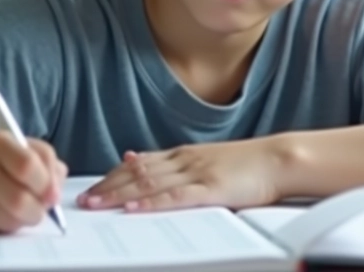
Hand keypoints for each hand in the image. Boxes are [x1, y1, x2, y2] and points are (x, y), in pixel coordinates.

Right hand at [0, 131, 66, 232]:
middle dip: (39, 208)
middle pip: (19, 200)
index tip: (53, 192)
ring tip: (25, 209)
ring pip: (11, 219)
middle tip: (42, 206)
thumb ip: (48, 164)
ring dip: (26, 218)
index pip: (27, 165)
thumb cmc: (0, 162)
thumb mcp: (26, 149)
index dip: (46, 183)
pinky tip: (6, 213)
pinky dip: (11, 224)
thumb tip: (54, 194)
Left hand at [77, 137, 289, 212]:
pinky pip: (175, 196)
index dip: (112, 176)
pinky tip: (135, 208)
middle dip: (108, 187)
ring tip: (98, 205)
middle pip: (138, 173)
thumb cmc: (247, 164)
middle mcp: (185, 160)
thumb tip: (134, 158)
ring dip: (121, 195)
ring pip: (150, 183)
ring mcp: (197, 173)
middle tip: (85, 200)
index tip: (92, 187)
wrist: (278, 159)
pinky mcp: (211, 188)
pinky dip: (152, 203)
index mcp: (183, 154)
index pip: (139, 163)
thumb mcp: (205, 158)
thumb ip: (171, 161)